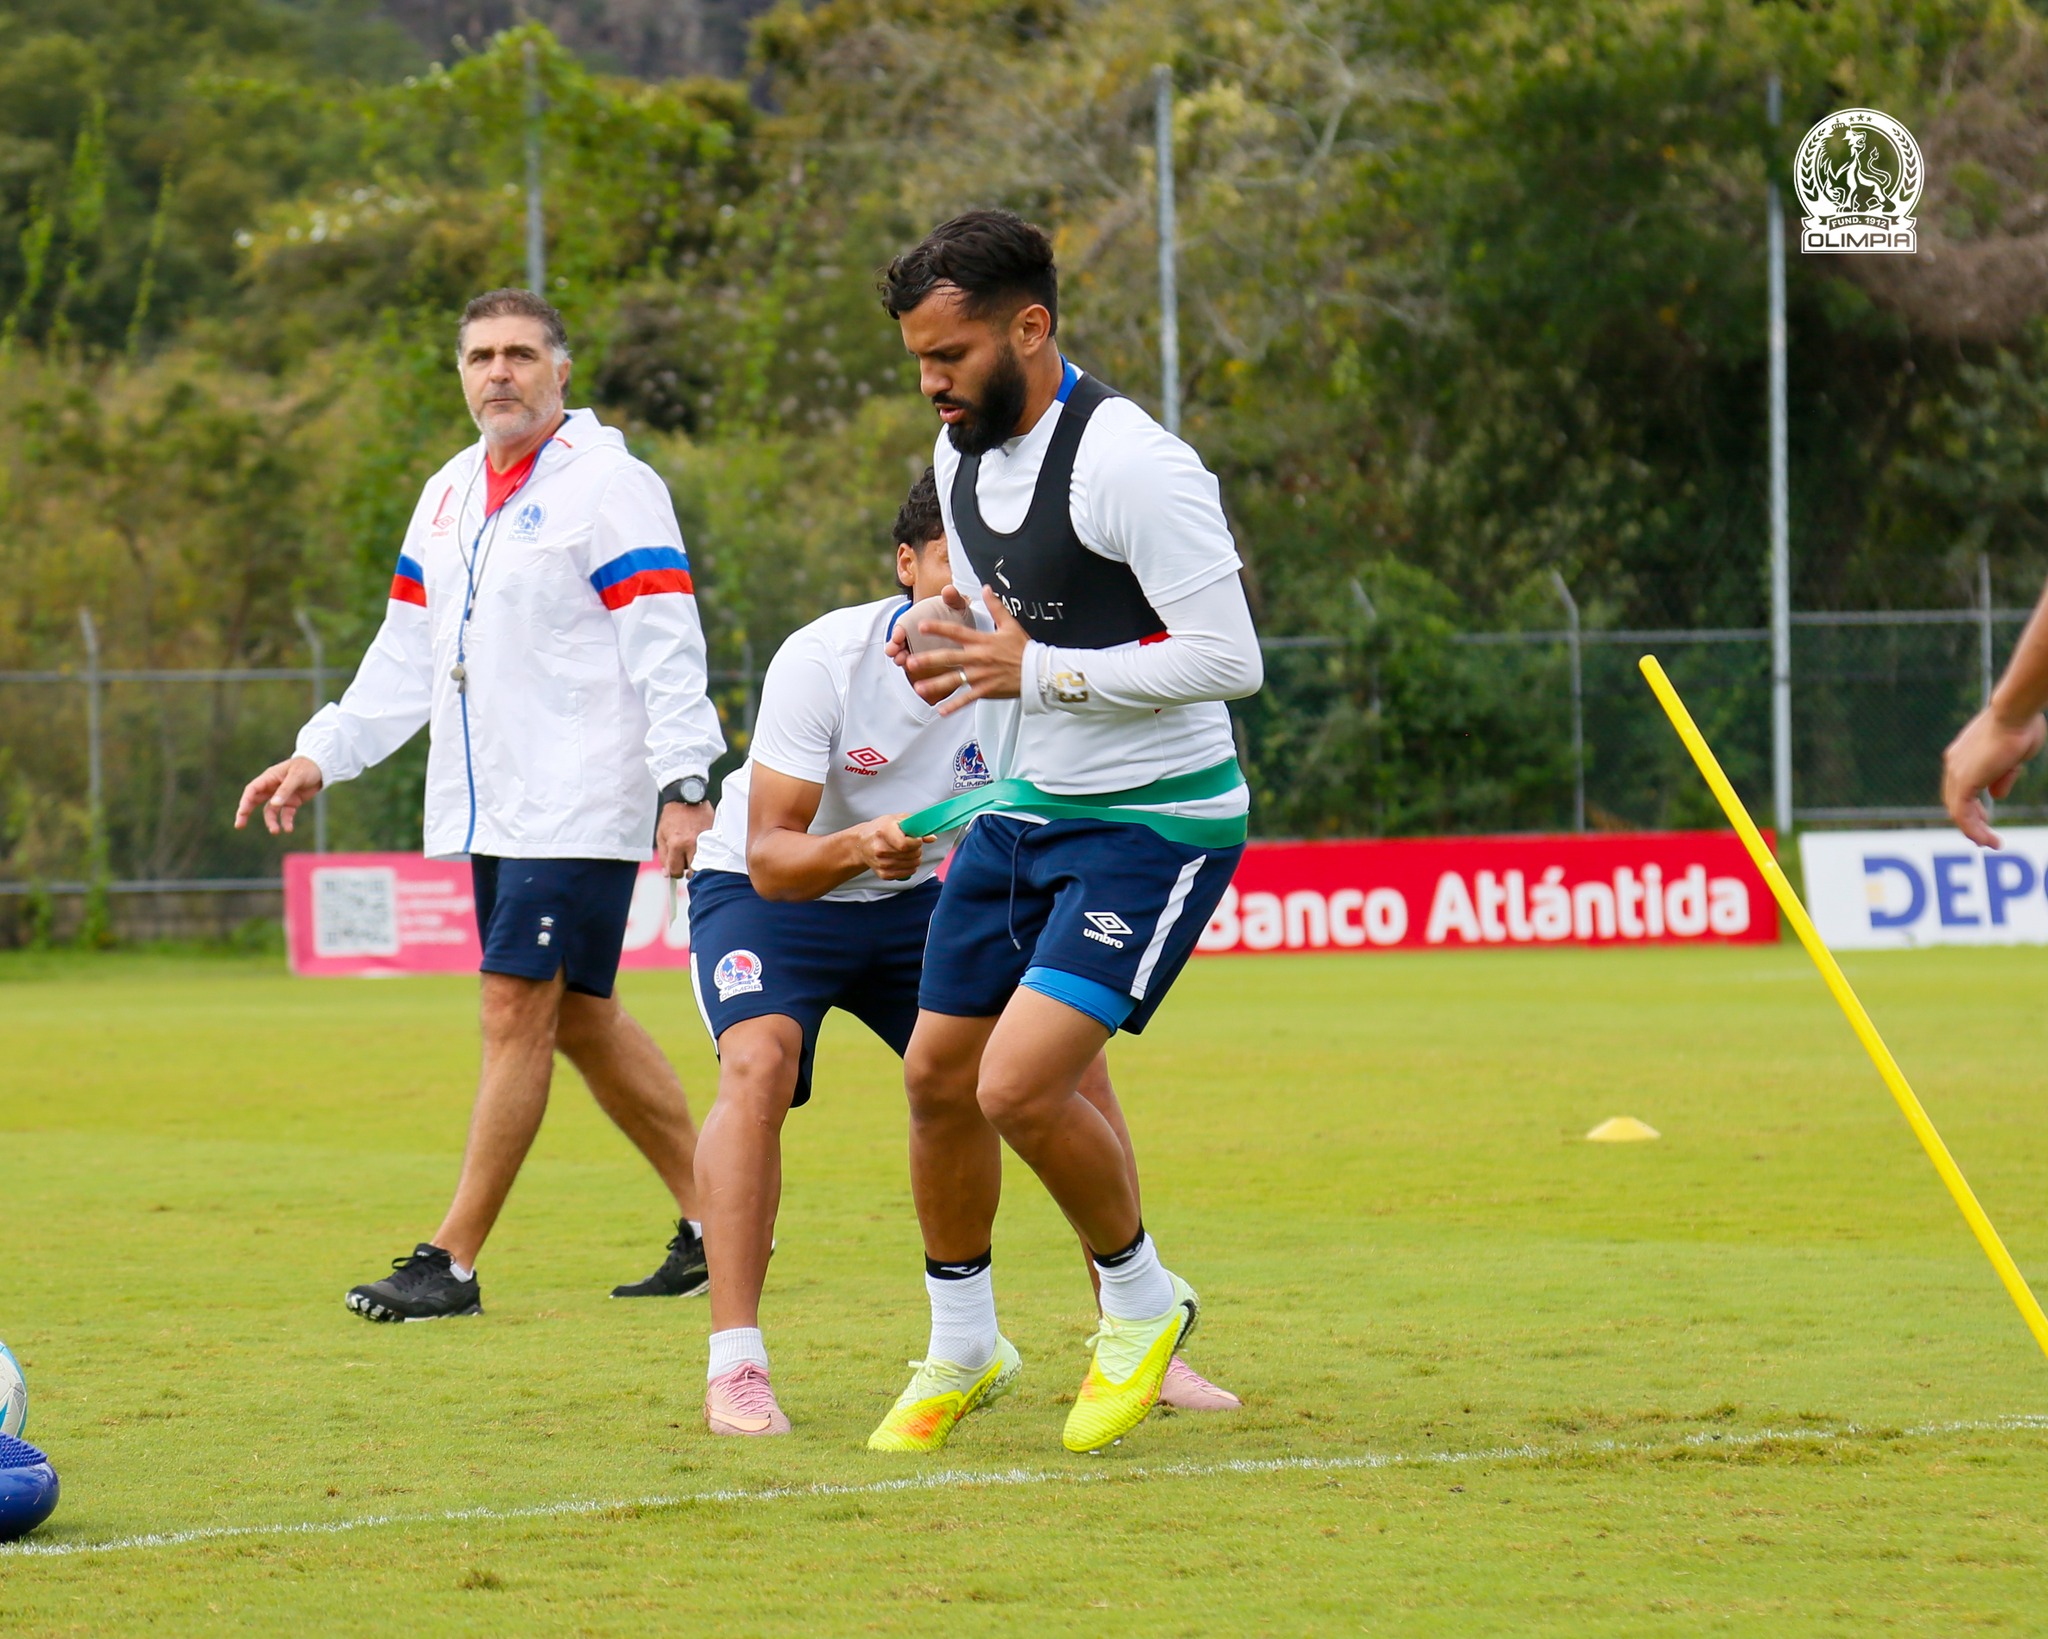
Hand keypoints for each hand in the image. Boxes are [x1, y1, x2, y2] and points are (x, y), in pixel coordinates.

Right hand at [235, 756, 324, 834]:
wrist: (321, 768)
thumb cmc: (307, 767)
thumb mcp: (296, 776)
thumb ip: (285, 790)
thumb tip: (274, 804)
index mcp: (269, 778)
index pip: (252, 790)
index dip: (246, 801)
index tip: (242, 812)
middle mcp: (272, 788)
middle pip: (254, 802)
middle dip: (246, 813)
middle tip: (239, 826)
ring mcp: (281, 796)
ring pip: (270, 811)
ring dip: (271, 822)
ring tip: (275, 831)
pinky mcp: (291, 803)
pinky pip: (286, 814)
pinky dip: (286, 822)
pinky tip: (289, 829)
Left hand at [657, 800, 715, 876]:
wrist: (687, 797)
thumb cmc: (672, 817)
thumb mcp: (661, 836)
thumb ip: (663, 857)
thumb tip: (667, 874)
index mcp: (677, 844)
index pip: (676, 871)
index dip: (674, 873)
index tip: (675, 868)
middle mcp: (693, 844)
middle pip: (693, 872)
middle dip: (688, 871)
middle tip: (685, 862)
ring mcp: (706, 840)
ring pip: (704, 864)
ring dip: (698, 863)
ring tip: (693, 853)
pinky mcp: (714, 836)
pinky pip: (712, 853)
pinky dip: (707, 853)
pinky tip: (701, 845)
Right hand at [852, 814, 933, 880]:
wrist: (862, 843)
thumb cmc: (882, 829)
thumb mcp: (898, 820)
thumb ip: (916, 826)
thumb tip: (931, 838)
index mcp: (884, 831)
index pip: (905, 844)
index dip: (916, 842)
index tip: (916, 838)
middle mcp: (880, 848)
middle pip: (911, 855)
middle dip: (917, 849)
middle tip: (912, 844)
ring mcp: (880, 863)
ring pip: (912, 865)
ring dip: (915, 859)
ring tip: (908, 851)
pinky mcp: (882, 874)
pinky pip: (906, 874)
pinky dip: (910, 868)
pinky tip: (904, 860)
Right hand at [886, 584, 973, 668]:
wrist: (965, 626)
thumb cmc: (958, 613)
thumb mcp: (956, 605)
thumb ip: (952, 599)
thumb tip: (949, 590)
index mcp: (918, 618)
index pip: (902, 625)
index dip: (898, 631)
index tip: (898, 635)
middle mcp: (914, 634)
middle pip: (899, 641)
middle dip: (894, 646)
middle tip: (893, 652)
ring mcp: (918, 647)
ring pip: (904, 654)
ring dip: (900, 658)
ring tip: (901, 662)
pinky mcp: (925, 659)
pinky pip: (915, 664)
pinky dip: (910, 666)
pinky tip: (911, 670)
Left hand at [900, 587, 1029, 715]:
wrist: (1038, 672)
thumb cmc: (1023, 648)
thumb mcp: (1010, 625)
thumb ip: (996, 606)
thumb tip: (987, 588)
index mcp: (982, 641)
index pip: (956, 632)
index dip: (938, 628)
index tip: (921, 626)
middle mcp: (979, 658)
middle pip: (950, 658)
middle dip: (929, 660)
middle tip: (911, 662)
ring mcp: (982, 676)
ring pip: (955, 681)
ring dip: (936, 685)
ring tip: (919, 688)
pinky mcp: (987, 691)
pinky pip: (968, 699)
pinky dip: (955, 706)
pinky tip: (941, 711)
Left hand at [1942, 705, 2046, 846]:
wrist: (2015, 712)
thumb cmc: (2020, 727)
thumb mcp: (2012, 758)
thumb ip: (2002, 777)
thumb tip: (1996, 796)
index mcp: (1961, 756)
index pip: (1959, 788)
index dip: (1971, 806)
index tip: (1984, 817)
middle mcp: (1953, 764)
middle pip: (1954, 801)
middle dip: (1970, 821)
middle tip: (1982, 836)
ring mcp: (1956, 772)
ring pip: (1957, 810)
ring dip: (1973, 830)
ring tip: (1988, 843)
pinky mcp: (1964, 780)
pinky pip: (1963, 814)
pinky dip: (1973, 830)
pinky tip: (1987, 840)